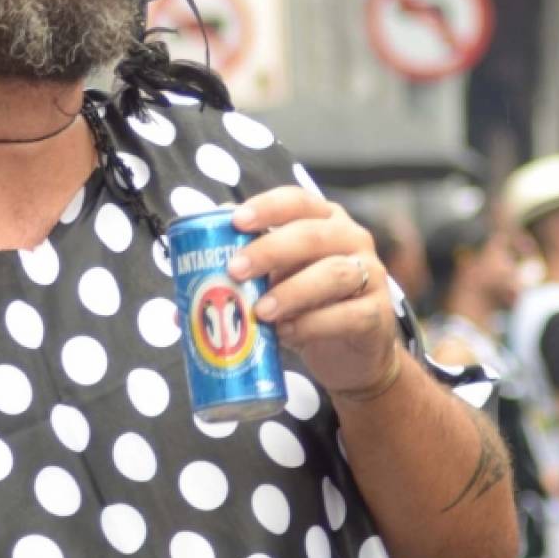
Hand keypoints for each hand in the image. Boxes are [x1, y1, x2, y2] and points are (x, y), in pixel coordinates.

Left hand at [230, 187, 398, 401]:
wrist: (353, 357)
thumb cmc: (307, 309)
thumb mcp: (275, 286)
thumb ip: (244, 281)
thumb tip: (180, 304)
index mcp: (323, 221)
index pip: (297, 200)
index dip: (266, 207)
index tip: (235, 221)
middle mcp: (351, 240)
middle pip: (312, 235)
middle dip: (270, 250)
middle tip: (236, 270)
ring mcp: (370, 275)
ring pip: (333, 273)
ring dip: (291, 291)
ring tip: (260, 312)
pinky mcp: (378, 315)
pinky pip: (347, 315)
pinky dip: (313, 325)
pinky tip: (287, 334)